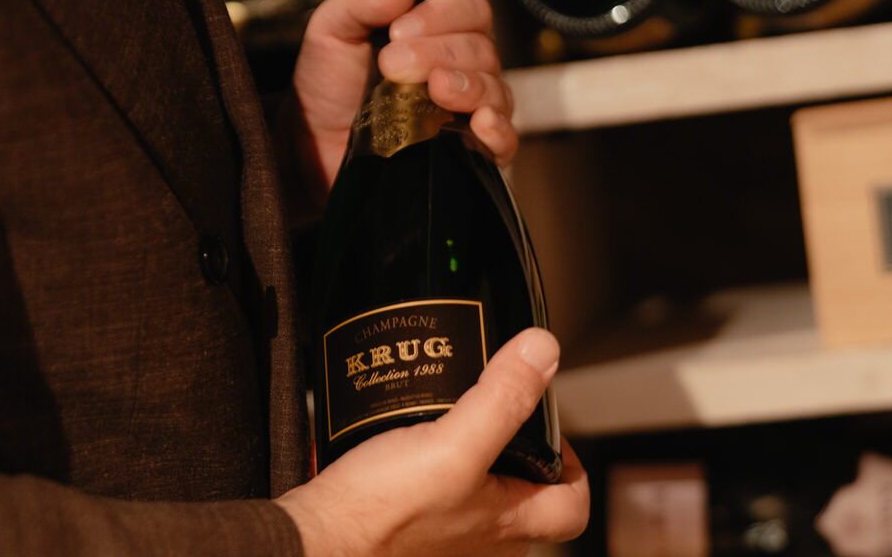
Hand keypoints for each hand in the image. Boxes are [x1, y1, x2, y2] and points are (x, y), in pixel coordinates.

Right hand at [276, 329, 589, 556]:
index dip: (574, 466)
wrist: (317, 541)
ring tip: (450, 421)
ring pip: (477, 498)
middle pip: (526, 500)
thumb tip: (542, 352)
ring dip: (471, 461)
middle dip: (518, 456)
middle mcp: (480, 543)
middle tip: (496, 415)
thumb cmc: (382, 514)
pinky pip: (435, 499)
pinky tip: (406, 443)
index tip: (551, 430)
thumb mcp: (452, 445)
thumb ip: (501, 399)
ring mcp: (442, 542)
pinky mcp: (406, 532)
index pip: (572, 507)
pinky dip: (430, 470)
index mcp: (505, 526)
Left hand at [289, 0, 517, 198]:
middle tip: (394, 67)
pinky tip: (480, 124)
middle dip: (441, 55)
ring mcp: (467, 112)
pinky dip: (499, 132)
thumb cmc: (329, 90)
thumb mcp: (332, 32)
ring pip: (495, 91)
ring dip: (470, 87)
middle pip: (482, 51)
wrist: (314, 145)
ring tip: (434, 92)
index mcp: (438, 34)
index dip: (442, 16)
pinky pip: (504, 142)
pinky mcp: (467, 153)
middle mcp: (461, 70)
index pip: (469, 11)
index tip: (399, 31)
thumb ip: (360, 1)